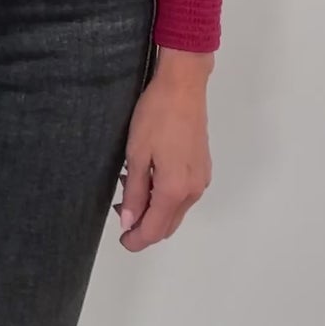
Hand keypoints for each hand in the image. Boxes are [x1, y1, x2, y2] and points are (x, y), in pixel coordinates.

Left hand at [112, 49, 213, 250]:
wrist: (183, 86)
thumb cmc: (156, 116)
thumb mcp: (137, 153)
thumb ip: (136, 192)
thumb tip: (130, 222)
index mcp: (174, 190)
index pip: (154, 229)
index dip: (136, 239)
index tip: (122, 239)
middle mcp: (193, 191)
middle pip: (168, 225)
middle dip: (144, 226)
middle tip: (121, 210)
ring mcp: (201, 180)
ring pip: (176, 210)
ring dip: (155, 210)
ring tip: (132, 188)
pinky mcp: (203, 168)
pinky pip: (183, 195)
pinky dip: (166, 197)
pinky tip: (150, 177)